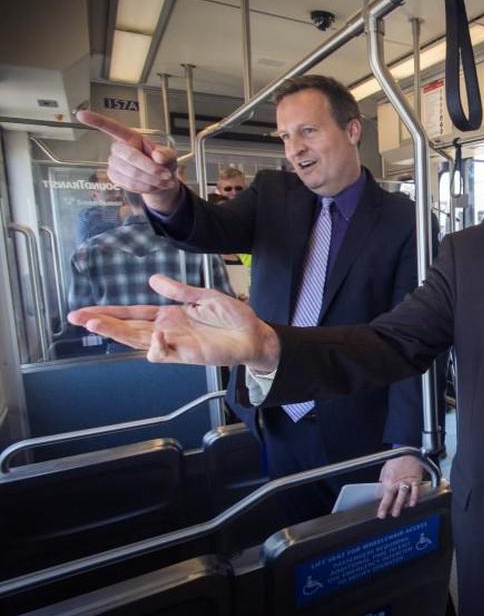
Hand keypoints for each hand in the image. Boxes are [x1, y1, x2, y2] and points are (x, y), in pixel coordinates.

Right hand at [68, 274, 279, 370]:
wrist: (254, 333)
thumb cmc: (232, 317)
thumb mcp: (203, 297)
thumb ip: (178, 290)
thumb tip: (152, 280)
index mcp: (168, 316)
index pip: (131, 315)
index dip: (108, 313)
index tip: (84, 312)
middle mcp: (167, 331)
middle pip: (127, 329)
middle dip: (102, 323)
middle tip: (77, 318)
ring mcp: (175, 344)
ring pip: (138, 342)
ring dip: (117, 333)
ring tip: (95, 324)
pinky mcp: (187, 355)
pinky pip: (165, 354)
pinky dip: (157, 347)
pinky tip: (154, 335)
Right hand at [75, 110, 181, 212]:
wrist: (161, 182)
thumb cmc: (163, 163)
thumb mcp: (169, 156)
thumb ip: (166, 154)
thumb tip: (158, 156)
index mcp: (130, 137)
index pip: (112, 127)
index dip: (96, 121)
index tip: (80, 114)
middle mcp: (119, 149)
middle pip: (129, 156)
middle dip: (150, 168)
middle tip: (166, 175)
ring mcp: (114, 163)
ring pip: (131, 173)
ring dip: (151, 180)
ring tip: (163, 181)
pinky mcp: (114, 177)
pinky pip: (129, 183)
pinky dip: (144, 187)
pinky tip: (151, 185)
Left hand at [376, 454, 422, 518]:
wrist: (409, 451)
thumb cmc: (398, 459)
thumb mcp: (386, 468)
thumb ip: (383, 479)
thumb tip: (380, 489)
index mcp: (389, 479)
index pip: (384, 494)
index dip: (382, 505)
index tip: (380, 513)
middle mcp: (397, 481)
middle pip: (392, 496)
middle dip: (388, 506)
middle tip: (386, 515)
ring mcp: (407, 481)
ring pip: (402, 494)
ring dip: (400, 504)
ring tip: (396, 512)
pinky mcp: (416, 480)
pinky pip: (415, 490)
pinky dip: (414, 497)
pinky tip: (412, 503)